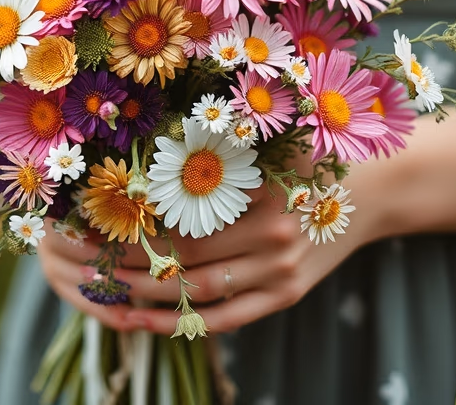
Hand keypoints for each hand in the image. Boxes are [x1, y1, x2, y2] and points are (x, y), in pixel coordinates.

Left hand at [36, 168, 388, 334]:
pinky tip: (142, 320)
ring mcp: (282, 268)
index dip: (131, 219)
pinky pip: (228, 318)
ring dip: (144, 296)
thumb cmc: (308, 151)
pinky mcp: (287, 294)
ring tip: (99, 293)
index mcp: (259, 187)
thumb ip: (218, 139)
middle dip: (127, 259)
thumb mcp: (269, 136)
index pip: (178, 211)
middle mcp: (272, 231)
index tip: (89, 218)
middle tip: (80, 258)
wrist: (375, 185)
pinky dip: (182, 322)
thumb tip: (149, 133)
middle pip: (184, 254)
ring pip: (198, 292)